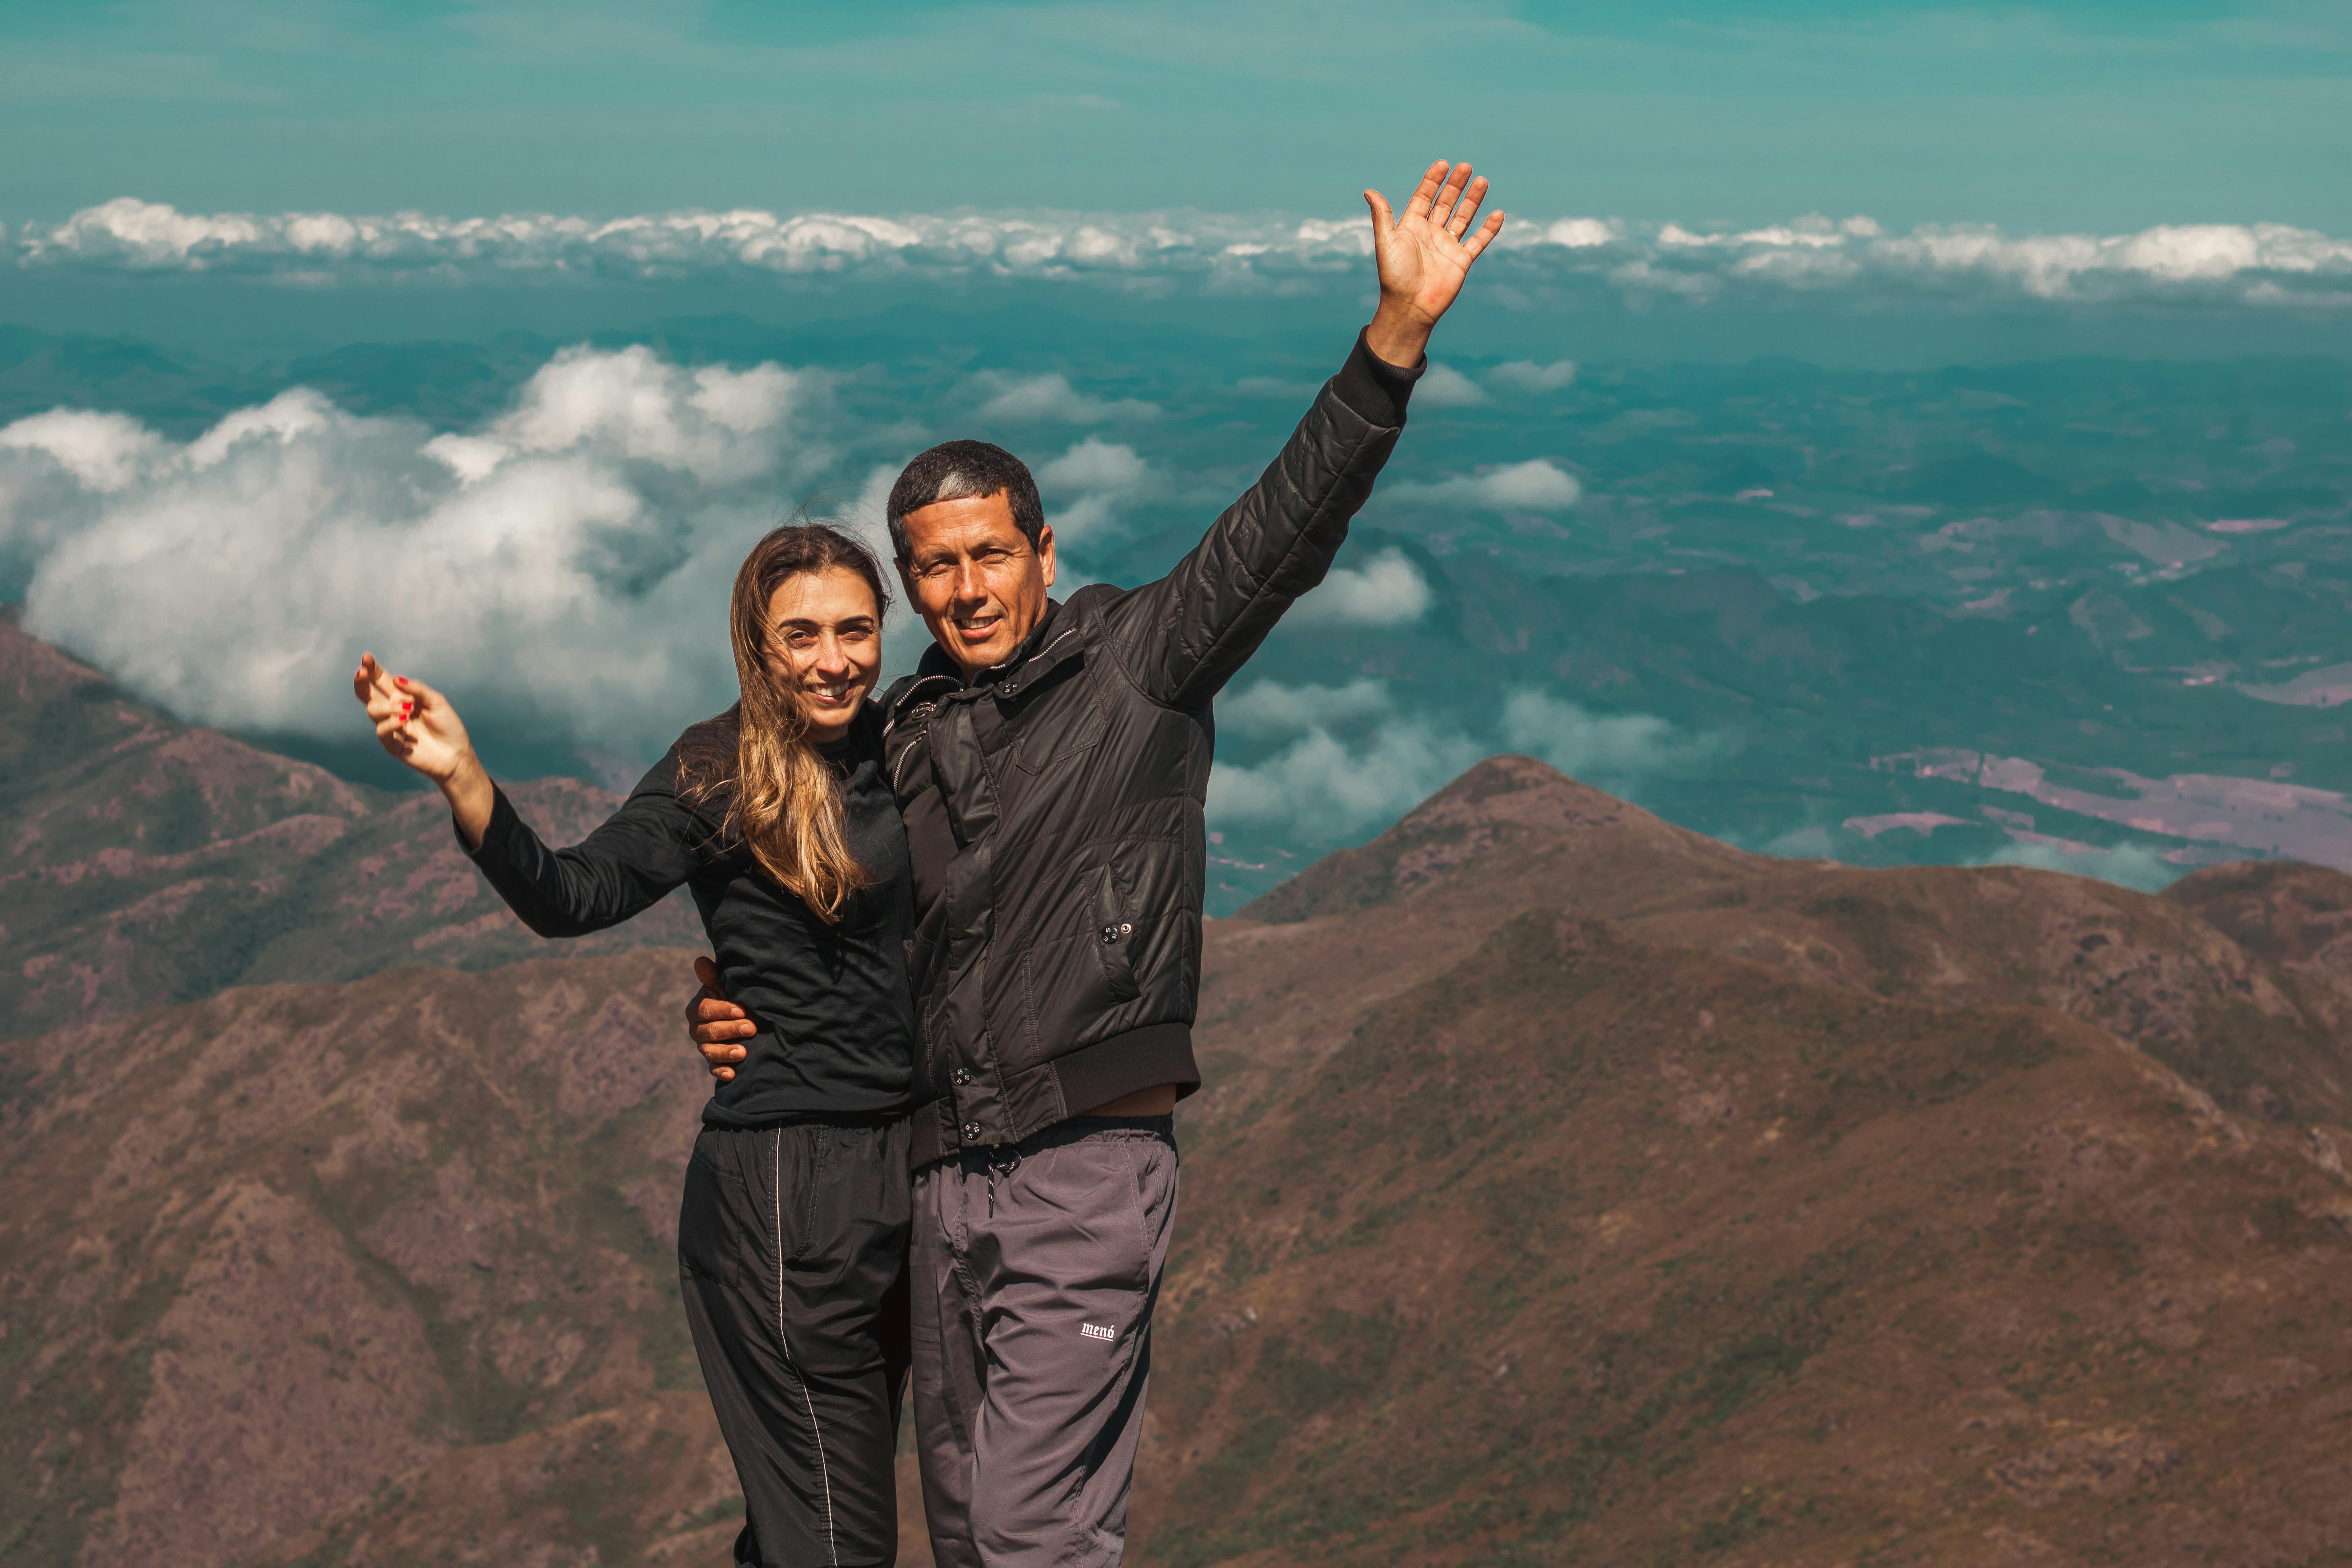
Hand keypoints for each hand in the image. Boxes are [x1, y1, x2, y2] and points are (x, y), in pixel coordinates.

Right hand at [354, 652, 493, 845]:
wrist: (455, 755)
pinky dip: (392, 723)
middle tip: (362, 672)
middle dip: (362, 681)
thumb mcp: (437, 702)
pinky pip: (381, 730)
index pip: (382, 681)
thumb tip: (396, 679)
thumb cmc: (448, 727)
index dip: (372, 669)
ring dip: (388, 707)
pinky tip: (405, 721)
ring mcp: (390, 727)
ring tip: (408, 711)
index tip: (366, 657)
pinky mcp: (391, 744)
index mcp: (403, 697)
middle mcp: (393, 710)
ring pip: (373, 710)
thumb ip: (417, 689)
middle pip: (367, 694)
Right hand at [687, 955, 754, 1081]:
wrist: (741, 1017)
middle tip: (751, 1027)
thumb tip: (700, 961)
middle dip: (730, 1029)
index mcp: (697, 1009)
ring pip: (710, 1051)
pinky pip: (713, 1069)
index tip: (741, 1009)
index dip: (722, 1010)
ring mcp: (704, 1047)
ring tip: (743, 1052)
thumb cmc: (731, 997)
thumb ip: (712, 976)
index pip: (705, 1009)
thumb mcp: (724, 985)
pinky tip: (732, 1074)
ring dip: (725, 1052)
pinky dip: (721, 1072)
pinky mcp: (713, 1061)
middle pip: (709, 1031)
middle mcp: (697, 1029)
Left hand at [1362, 160, 1504, 366]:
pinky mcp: (1461, 260)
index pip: (1423, 197)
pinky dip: (1489, 229)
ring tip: (1482, 180)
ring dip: (1472, 200)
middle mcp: (1430, 234)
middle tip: (1466, 167)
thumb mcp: (1386, 242)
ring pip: (1463, 217)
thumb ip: (1382, 215)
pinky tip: (1498, 214)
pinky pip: (1478, 241)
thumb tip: (1369, 191)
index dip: (1433, 181)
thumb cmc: (1394, 276)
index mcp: (1411, 227)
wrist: (1410, 307)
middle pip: (1445, 203)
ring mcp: (1447, 246)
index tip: (1443, 164)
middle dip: (1455, 185)